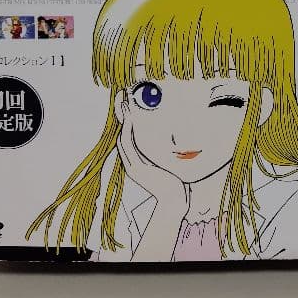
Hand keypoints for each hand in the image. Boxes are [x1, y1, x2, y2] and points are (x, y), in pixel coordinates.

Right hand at [116, 99, 188, 216]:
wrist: (174, 201)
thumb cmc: (175, 182)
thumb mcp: (168, 162)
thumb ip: (167, 151)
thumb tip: (176, 137)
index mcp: (137, 160)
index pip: (128, 134)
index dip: (126, 117)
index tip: (127, 102)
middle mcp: (131, 161)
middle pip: (122, 132)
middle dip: (121, 114)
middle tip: (120, 96)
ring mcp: (132, 165)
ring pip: (123, 137)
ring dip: (123, 119)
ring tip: (123, 102)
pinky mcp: (136, 169)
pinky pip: (129, 146)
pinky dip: (129, 132)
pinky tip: (130, 120)